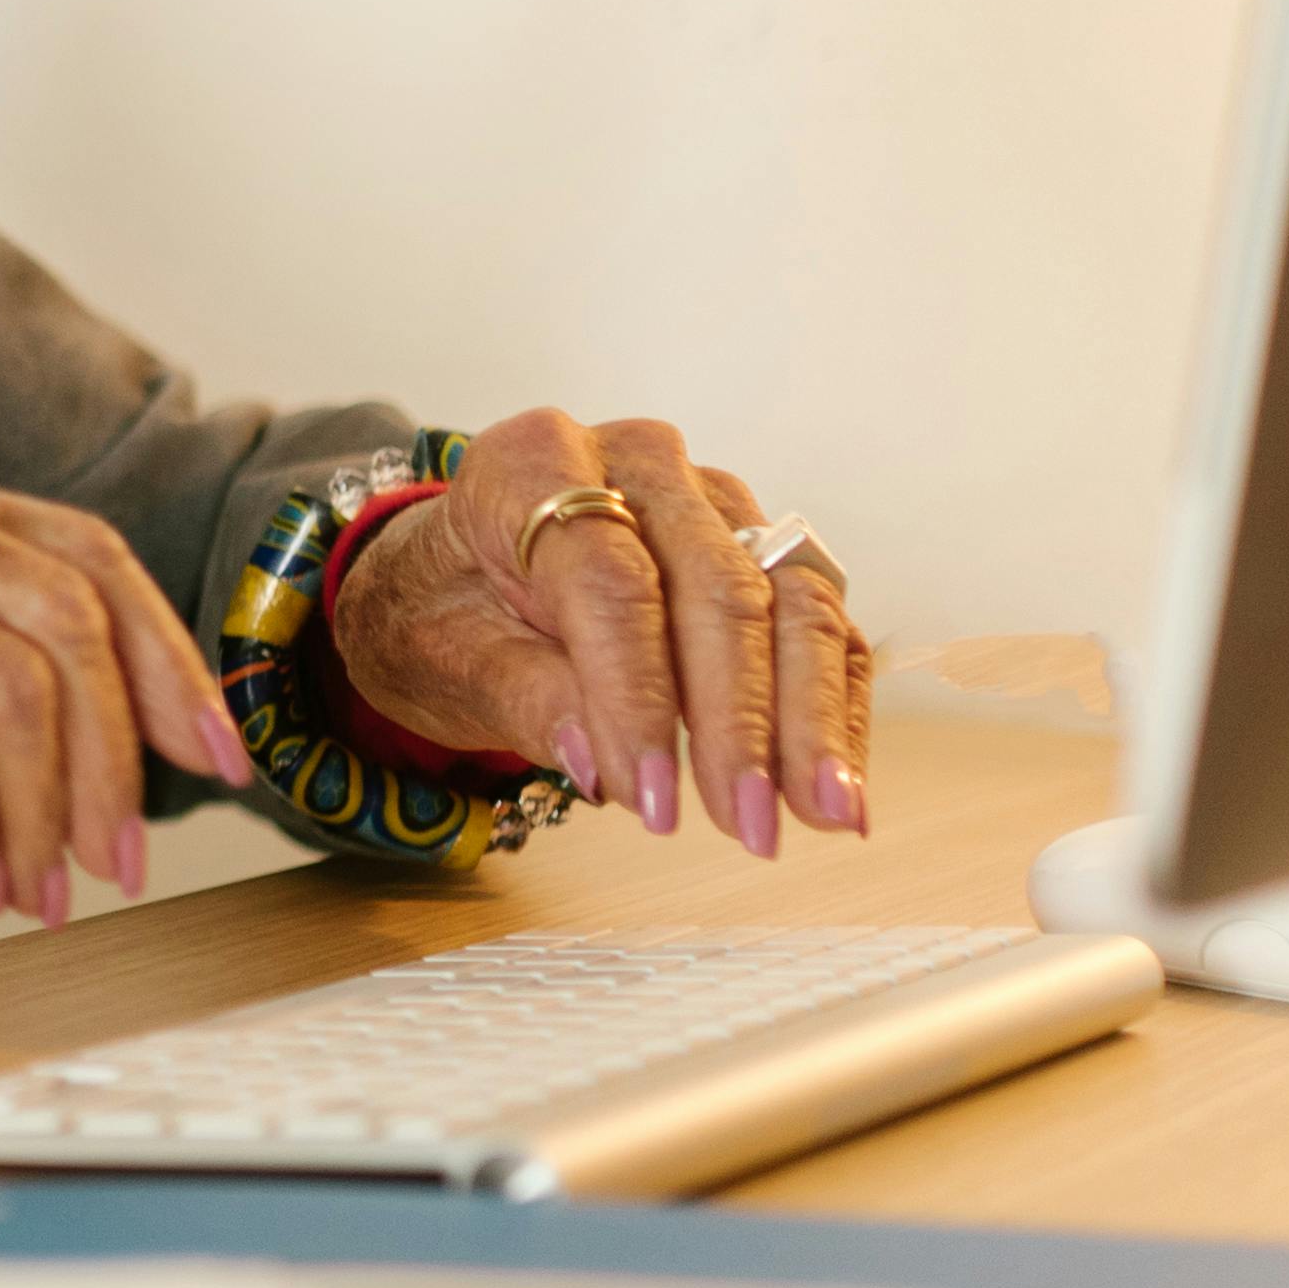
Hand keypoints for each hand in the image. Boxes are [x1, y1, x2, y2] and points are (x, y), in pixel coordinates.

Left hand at [321, 411, 870, 852]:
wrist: (459, 575)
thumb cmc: (446, 608)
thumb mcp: (447, 654)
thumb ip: (525, 698)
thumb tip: (603, 764)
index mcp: (538, 463)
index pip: (614, 583)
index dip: (639, 699)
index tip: (652, 799)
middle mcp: (639, 462)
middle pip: (719, 587)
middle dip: (741, 722)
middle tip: (748, 824)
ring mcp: (713, 498)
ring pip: (792, 599)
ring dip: (812, 718)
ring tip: (826, 813)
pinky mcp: (764, 545)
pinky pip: (820, 619)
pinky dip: (836, 705)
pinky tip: (842, 783)